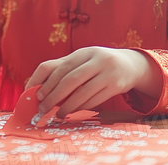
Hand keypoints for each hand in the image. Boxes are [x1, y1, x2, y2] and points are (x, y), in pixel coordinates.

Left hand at [25, 47, 159, 117]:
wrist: (131, 65)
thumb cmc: (98, 64)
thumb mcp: (83, 60)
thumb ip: (64, 69)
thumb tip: (39, 86)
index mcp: (83, 52)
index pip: (61, 67)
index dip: (47, 81)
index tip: (36, 95)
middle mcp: (96, 60)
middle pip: (70, 80)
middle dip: (54, 96)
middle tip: (43, 108)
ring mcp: (108, 73)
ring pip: (83, 92)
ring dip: (67, 106)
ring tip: (57, 115)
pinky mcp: (116, 86)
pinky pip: (95, 100)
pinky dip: (81, 107)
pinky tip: (72, 112)